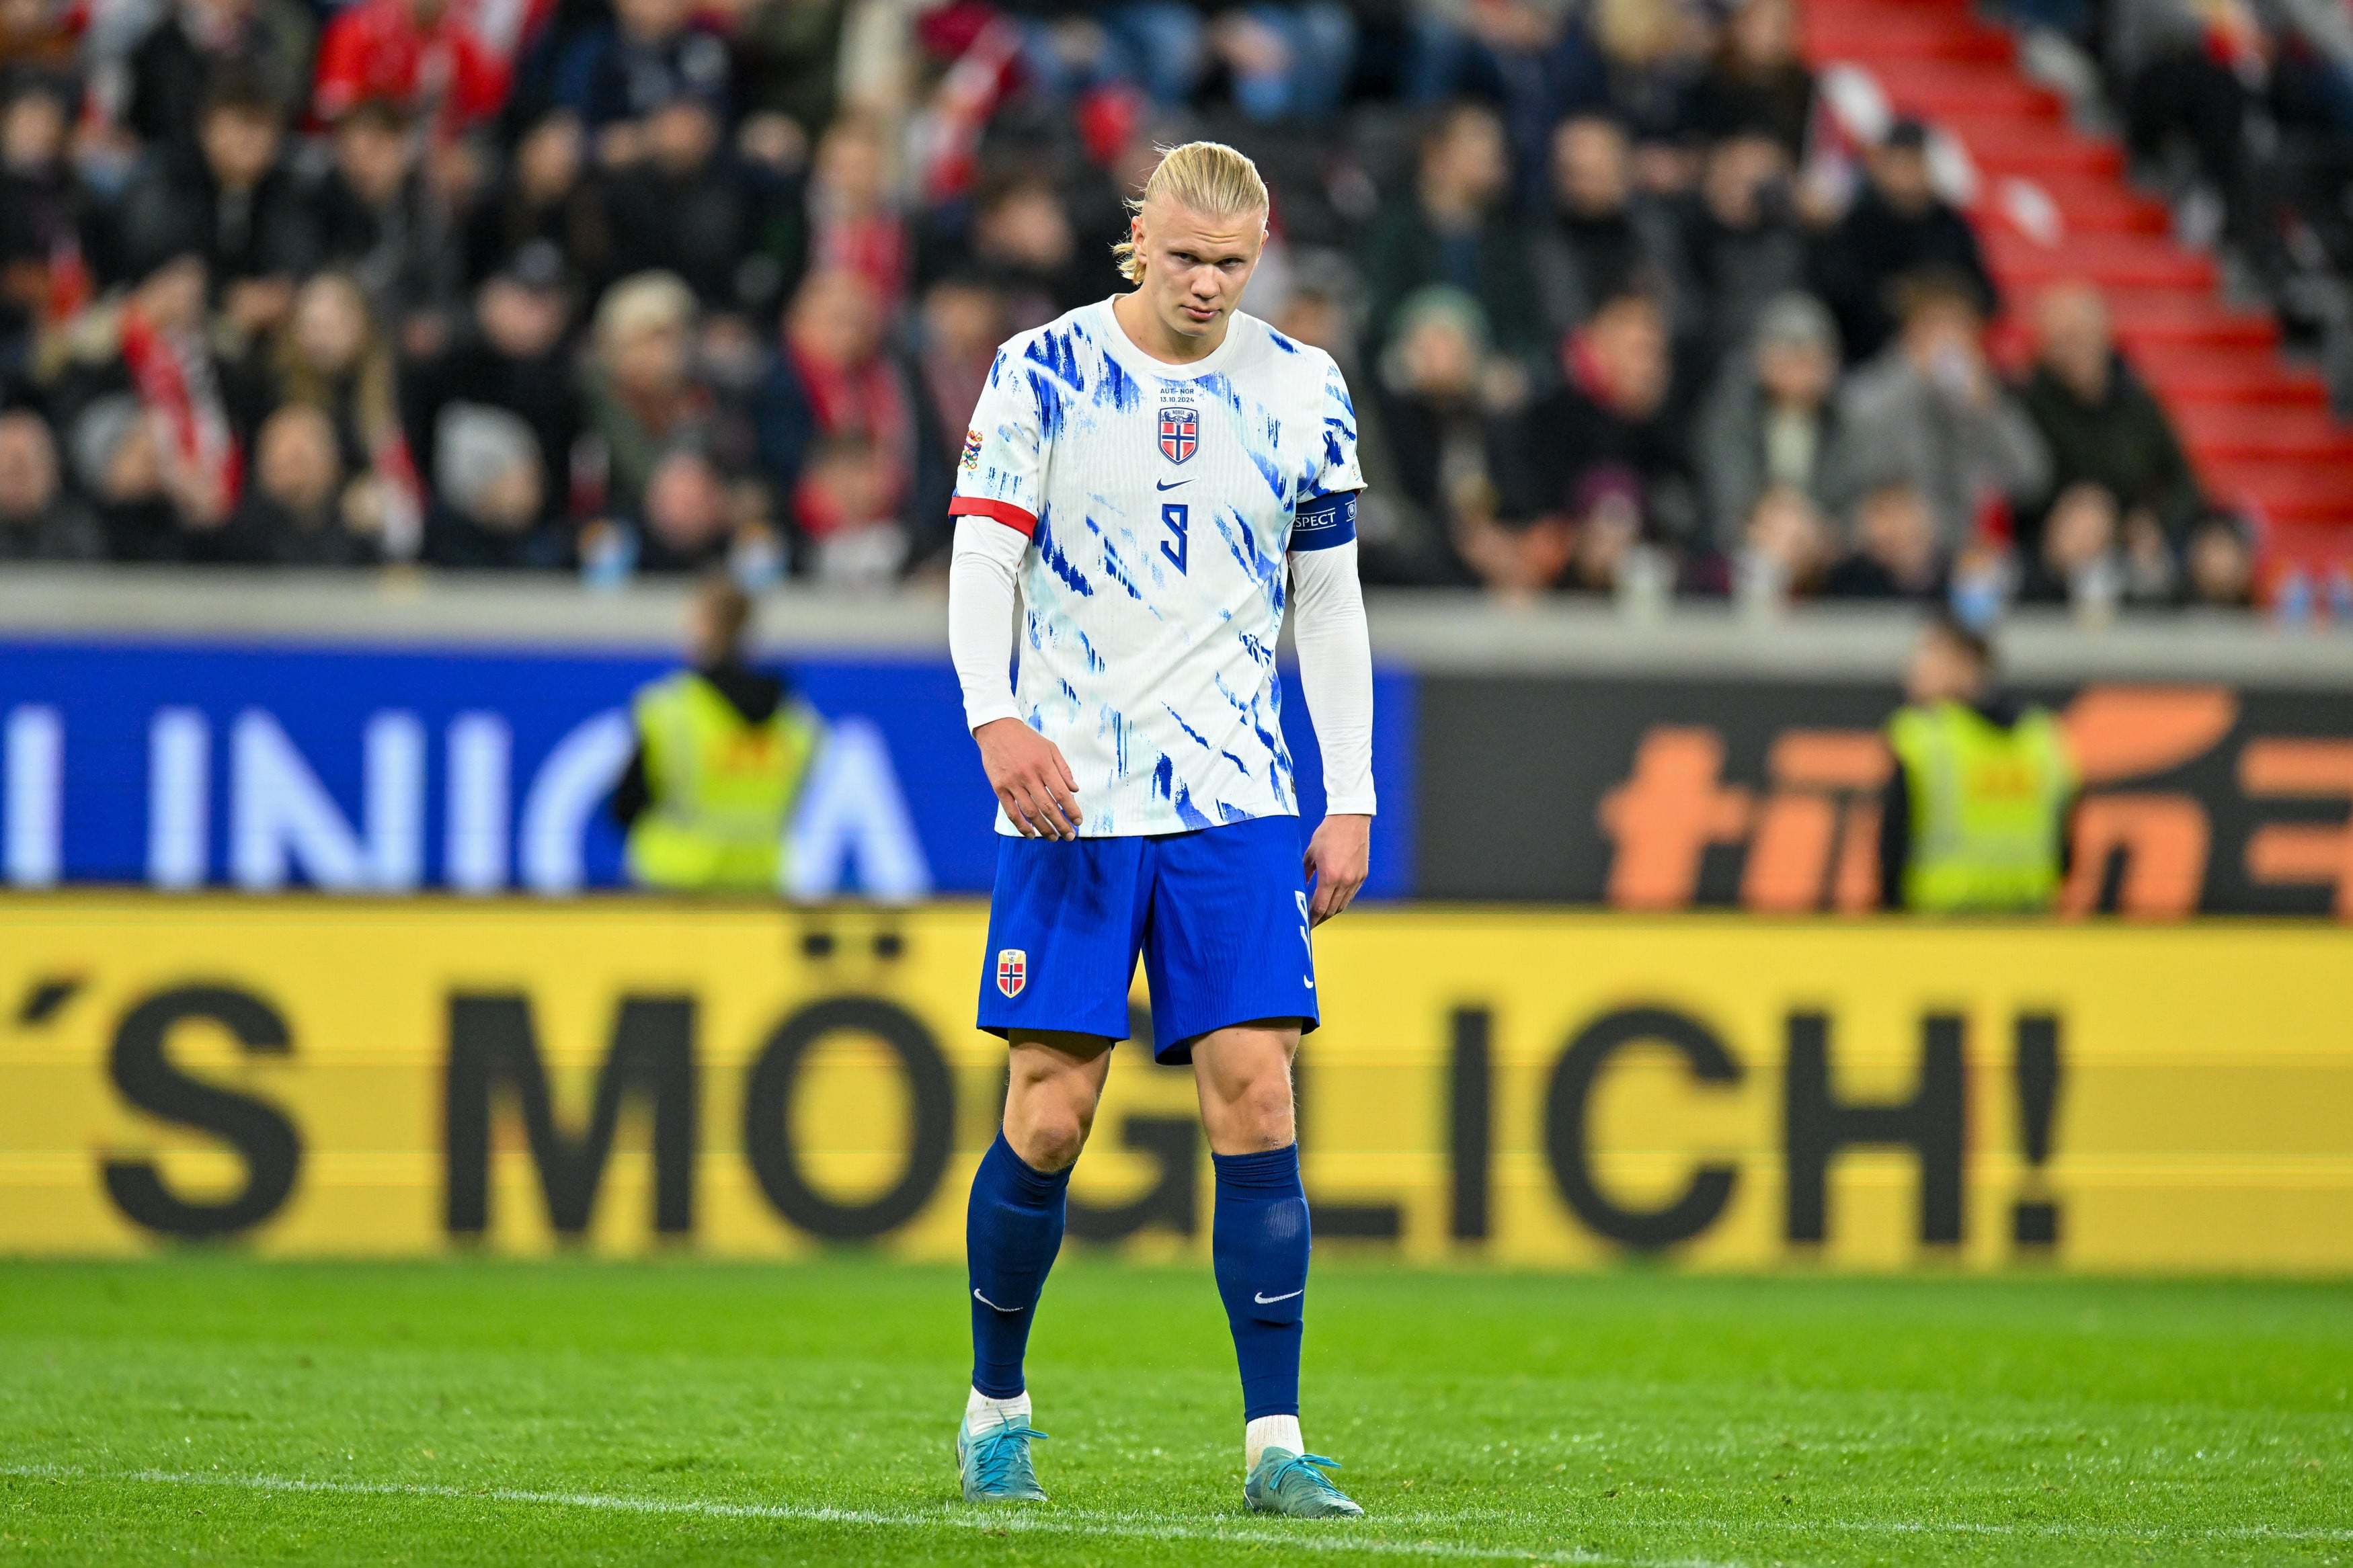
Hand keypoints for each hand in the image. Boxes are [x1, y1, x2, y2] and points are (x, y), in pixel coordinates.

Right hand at [975, 717, 1081, 839]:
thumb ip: (1063, 769)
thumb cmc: (1027, 739)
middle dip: (1061, 824)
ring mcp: (1012, 783)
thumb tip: (1075, 790)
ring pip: (1030, 813)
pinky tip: (1031, 834)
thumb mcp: (1050, 748)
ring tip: (1053, 837)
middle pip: (1048, 807)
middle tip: (1070, 836)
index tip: (1078, 821)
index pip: (1061, 794)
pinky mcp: (999, 788)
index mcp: (1044, 765)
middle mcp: (1029, 775)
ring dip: (1044, 828)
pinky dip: (1021, 826)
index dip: (1071, 810)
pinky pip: (1011, 812)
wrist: (997, 729)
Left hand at [1302, 813, 1369, 925]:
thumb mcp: (1310, 854)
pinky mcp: (1362, 875)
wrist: (1350, 819)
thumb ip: (1303, 873)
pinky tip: (1333, 900)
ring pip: (1343, 904)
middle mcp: (1345, 881)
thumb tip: (1298, 888)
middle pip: (1332, 910)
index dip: (1312, 918)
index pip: (1320, 907)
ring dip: (1331, 911)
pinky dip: (1341, 900)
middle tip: (1311, 922)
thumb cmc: (1327, 834)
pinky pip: (1351, 894)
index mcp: (1329, 876)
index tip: (1305, 924)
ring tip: (1320, 915)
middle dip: (1320, 918)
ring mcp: (1356, 879)